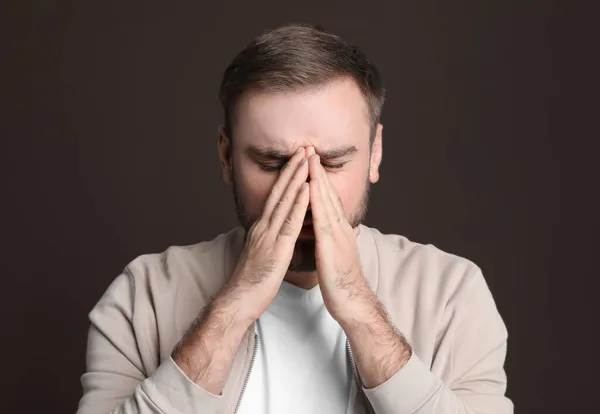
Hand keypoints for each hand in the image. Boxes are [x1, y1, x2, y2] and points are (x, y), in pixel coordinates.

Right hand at [223, 146, 309, 320]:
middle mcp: (263, 226)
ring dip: (296, 178)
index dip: (287, 176)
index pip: (276, 196)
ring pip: (284, 201)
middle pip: (279, 191)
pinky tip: (307, 188)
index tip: (298, 159)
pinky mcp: (276, 248)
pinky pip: (289, 222)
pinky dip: (298, 203)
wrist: (240, 300)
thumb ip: (269, 238)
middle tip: (304, 147)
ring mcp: (268, 235)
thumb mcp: (262, 253)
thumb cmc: (253, 280)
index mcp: (262, 227)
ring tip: (307, 158)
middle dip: (292, 168)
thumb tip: (277, 231)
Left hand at [306, 147, 369, 321]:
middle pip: (328, 194)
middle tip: (310, 149)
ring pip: (326, 201)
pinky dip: (317, 202)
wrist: (352, 301)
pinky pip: (323, 219)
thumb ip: (331, 239)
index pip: (328, 199)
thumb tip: (325, 231)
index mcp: (338, 230)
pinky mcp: (332, 245)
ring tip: (310, 159)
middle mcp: (340, 228)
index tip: (311, 162)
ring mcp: (337, 235)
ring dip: (318, 179)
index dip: (320, 179)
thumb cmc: (342, 281)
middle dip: (318, 171)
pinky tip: (310, 188)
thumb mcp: (335, 254)